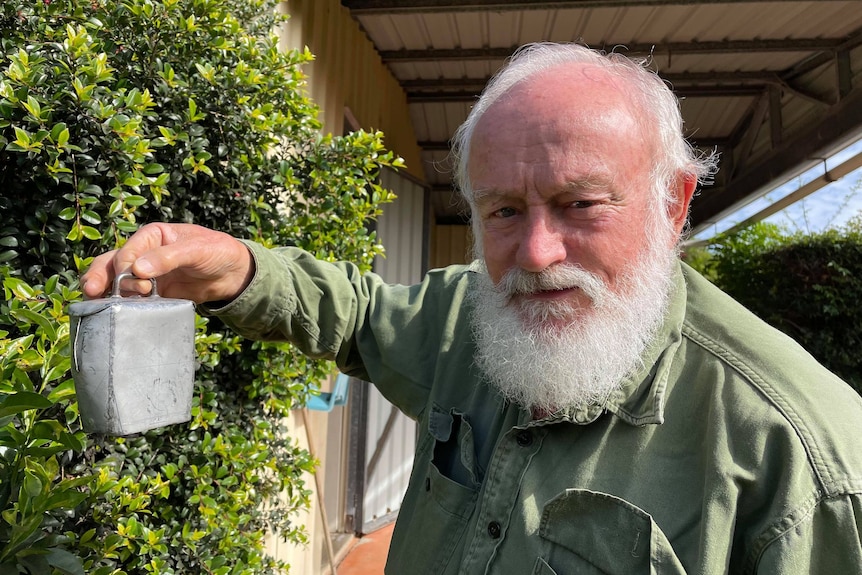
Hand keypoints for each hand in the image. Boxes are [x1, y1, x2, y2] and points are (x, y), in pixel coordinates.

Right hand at [80, 223, 253, 303]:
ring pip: (116, 282)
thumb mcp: (197, 250)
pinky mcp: (153, 294)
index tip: (135, 277)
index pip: (130, 248)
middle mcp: (144, 254)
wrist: (234, 274)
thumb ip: (169, 257)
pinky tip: (117, 314)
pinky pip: (132, 299)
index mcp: (153, 236)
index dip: (126, 262)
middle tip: (91, 291)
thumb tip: (138, 270)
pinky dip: (122, 305)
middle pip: (112, 263)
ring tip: (102, 305)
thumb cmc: (218, 252)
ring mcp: (146, 275)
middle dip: (99, 276)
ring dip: (106, 293)